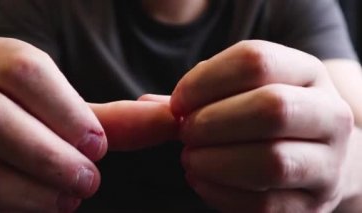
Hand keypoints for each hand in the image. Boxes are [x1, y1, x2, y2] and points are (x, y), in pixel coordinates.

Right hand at [0, 37, 177, 211]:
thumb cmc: (29, 112)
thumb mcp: (58, 105)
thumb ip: (108, 115)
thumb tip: (169, 118)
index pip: (26, 70)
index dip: (67, 112)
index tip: (98, 146)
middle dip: (49, 156)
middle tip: (88, 180)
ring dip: (29, 189)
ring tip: (67, 199)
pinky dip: (6, 202)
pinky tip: (36, 203)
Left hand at [171, 40, 352, 211]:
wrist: (315, 155)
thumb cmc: (265, 118)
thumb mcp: (243, 91)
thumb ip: (198, 94)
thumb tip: (146, 104)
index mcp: (307, 72)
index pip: (256, 60)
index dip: (205, 80)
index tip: (178, 101)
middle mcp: (329, 114)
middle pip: (270, 108)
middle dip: (212, 122)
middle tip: (185, 132)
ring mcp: (328, 164)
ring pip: (270, 161)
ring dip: (215, 161)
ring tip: (190, 158)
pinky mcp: (312, 204)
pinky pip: (263, 204)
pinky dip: (219, 193)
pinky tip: (201, 179)